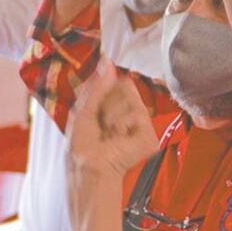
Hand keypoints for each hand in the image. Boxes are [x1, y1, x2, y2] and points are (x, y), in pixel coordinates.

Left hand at [67, 62, 157, 182]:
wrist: (90, 167)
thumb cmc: (82, 146)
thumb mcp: (82, 112)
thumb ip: (96, 87)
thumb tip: (107, 63)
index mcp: (111, 110)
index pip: (115, 83)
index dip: (108, 82)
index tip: (103, 82)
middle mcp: (127, 115)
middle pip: (125, 88)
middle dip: (108, 101)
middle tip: (101, 121)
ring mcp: (139, 125)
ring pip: (131, 99)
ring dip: (113, 114)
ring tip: (108, 132)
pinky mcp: (149, 135)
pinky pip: (138, 113)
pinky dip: (123, 123)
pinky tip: (119, 137)